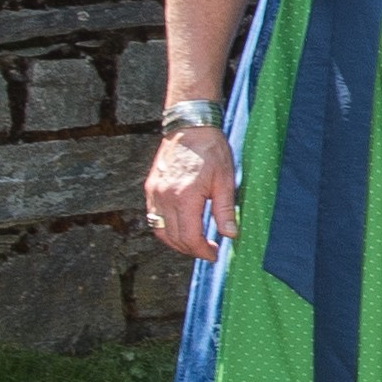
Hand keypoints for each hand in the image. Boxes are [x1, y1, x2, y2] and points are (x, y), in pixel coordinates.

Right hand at [145, 123, 236, 262]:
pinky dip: (165, 228)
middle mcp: (164, 198)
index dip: (202, 251)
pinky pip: (153, 217)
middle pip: (173, 238)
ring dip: (176, 242)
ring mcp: (154, 193)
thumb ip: (225, 210)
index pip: (189, 237)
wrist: (190, 126)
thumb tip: (230, 235)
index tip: (214, 254)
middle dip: (191, 249)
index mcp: (185, 197)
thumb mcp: (225, 180)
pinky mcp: (150, 188)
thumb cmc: (210, 150)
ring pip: (159, 230)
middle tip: (208, 250)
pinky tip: (180, 227)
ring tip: (194, 242)